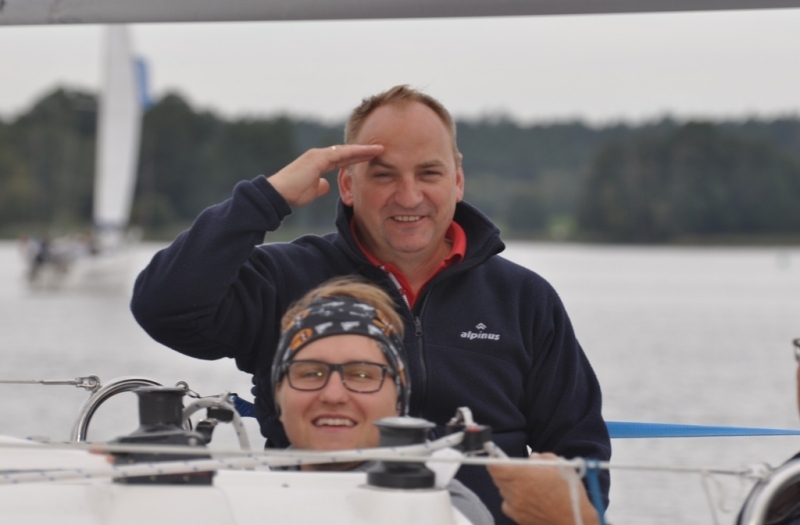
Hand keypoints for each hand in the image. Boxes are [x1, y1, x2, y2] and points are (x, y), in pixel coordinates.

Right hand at [268, 144, 382, 206]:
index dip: (357, 157)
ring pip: (345, 151)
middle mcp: (319, 155)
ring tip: (379, 149)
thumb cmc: (291, 194)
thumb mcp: (311, 191)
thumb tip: (327, 185)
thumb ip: (319, 186)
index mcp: (318, 162)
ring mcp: (318, 155)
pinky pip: (340, 154)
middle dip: (363, 151)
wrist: (277, 193)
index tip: (372, 158)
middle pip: (346, 152)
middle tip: (380, 149)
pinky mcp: (317, 158)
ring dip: (363, 150)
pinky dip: (355, 153)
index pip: (342, 158)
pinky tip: (367, 152)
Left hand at [487, 452, 598, 524]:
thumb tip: (531, 458)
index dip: (494, 460)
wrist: (576, 523)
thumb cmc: (570, 494)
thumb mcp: (561, 466)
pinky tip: (525, 499)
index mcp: (524, 476)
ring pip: (503, 492)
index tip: (496, 457)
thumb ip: (543, 458)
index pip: (495, 467)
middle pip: (497, 478)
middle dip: (503, 472)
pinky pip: (507, 505)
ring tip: (526, 485)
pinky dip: (512, 501)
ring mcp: (516, 507)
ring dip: (509, 486)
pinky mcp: (519, 519)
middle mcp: (516, 492)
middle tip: (514, 469)